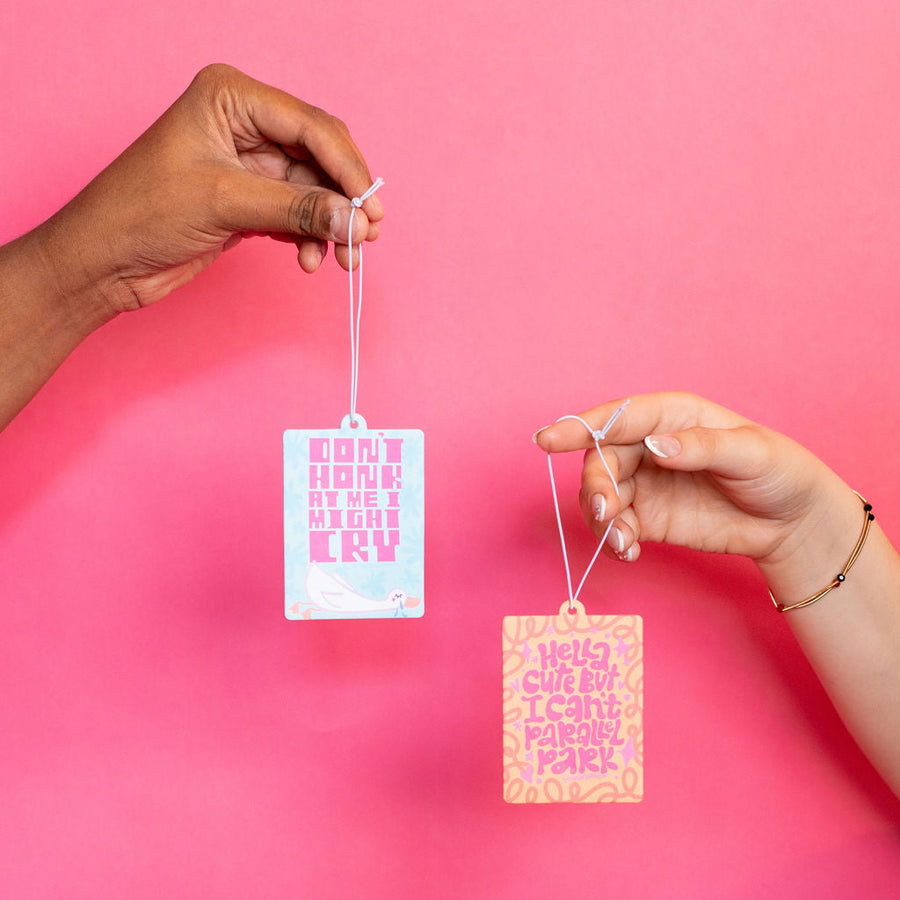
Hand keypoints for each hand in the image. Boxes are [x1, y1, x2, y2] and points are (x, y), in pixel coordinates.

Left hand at [34, 63, 383, 318]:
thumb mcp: (225, 204)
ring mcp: (249, 163)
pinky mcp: (250, 199)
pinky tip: (308, 260)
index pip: (311, 126)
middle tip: (364, 237)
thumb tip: (355, 219)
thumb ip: (296, 209)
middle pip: (320, 157)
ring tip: (343, 259)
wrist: (104, 262)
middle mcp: (244, 123)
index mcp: (231, 97)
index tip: (371, 209)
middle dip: (343, 200)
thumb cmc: (140, 214)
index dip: (347, 168)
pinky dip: (310, 237)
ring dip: (330, 226)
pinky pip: (298, 213)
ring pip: (314, 190)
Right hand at [534, 391, 854, 575]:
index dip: (579, 427)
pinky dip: (614, 540)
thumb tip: (656, 448)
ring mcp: (646, 483)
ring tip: (622, 541)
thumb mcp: (751, 452)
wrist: (793, 523)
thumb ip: (700, 447)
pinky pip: (616, 526)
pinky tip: (628, 551)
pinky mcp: (647, 518)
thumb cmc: (779, 472)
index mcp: (671, 416)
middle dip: (595, 487)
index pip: (617, 418)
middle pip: (601, 460)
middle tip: (606, 513)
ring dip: (601, 519)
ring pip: (601, 495)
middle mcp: (649, 446)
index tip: (547, 439)